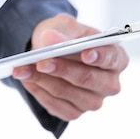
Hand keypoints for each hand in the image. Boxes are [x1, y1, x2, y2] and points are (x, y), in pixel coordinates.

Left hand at [12, 14, 128, 120]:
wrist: (51, 53)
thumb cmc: (65, 37)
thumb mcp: (64, 26)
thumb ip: (61, 30)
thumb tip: (51, 39)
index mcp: (116, 58)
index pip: (112, 58)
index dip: (99, 56)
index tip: (85, 53)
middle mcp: (109, 83)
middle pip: (88, 79)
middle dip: (62, 69)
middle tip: (41, 61)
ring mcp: (93, 101)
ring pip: (67, 93)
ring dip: (43, 80)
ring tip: (23, 69)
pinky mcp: (75, 112)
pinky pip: (56, 106)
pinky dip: (39, 92)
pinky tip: (27, 80)